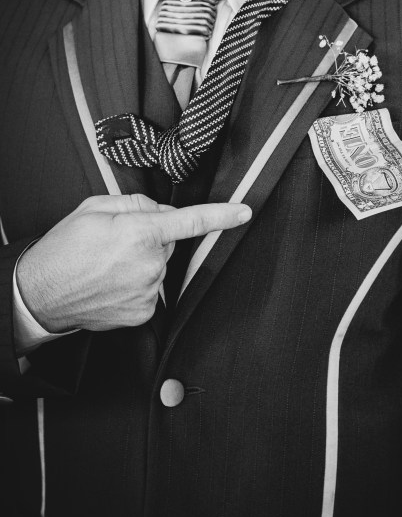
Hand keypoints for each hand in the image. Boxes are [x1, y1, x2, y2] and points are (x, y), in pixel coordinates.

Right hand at [16, 194, 250, 331]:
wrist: (40, 293)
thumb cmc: (64, 248)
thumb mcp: (96, 208)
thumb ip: (136, 204)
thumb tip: (159, 211)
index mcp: (140, 233)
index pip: (192, 221)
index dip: (223, 215)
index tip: (245, 211)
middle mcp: (150, 264)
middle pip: (169, 242)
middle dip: (151, 237)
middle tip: (116, 243)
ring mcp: (148, 292)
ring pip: (160, 266)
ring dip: (142, 262)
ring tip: (108, 265)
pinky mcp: (143, 312)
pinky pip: (152, 289)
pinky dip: (137, 283)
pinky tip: (112, 283)